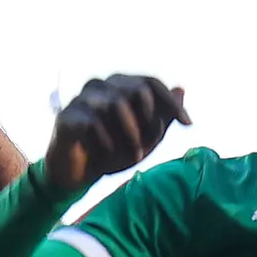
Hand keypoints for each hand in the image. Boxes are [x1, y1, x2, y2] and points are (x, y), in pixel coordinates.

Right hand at [42, 74, 189, 195]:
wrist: (80, 174)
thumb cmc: (114, 150)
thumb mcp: (146, 138)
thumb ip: (163, 116)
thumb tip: (181, 89)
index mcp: (120, 86)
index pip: (151, 83)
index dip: (171, 103)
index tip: (189, 125)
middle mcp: (101, 86)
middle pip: (136, 89)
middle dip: (149, 121)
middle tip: (149, 146)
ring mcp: (82, 99)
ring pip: (115, 104)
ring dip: (130, 135)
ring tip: (134, 156)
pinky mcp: (67, 117)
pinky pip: (93, 123)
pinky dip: (107, 143)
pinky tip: (108, 156)